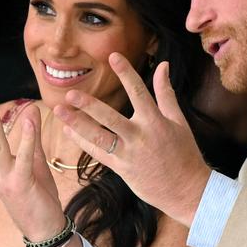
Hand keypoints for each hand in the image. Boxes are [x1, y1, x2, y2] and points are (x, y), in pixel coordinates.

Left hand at [53, 52, 211, 227]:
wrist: (187, 190)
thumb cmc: (184, 152)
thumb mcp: (178, 120)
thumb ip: (166, 92)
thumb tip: (163, 65)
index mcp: (156, 121)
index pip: (139, 91)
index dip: (126, 73)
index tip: (113, 56)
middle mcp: (140, 136)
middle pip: (110, 118)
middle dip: (89, 106)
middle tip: (70, 94)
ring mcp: (128, 154)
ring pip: (98, 138)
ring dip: (78, 124)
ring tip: (60, 111)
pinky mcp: (121, 169)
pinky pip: (98, 154)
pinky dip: (82, 142)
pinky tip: (69, 131)